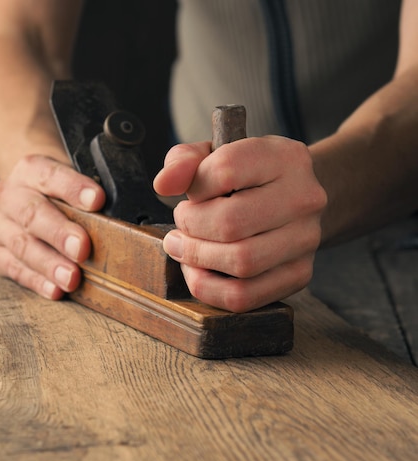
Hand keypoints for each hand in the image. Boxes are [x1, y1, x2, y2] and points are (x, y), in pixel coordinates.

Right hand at [0, 155, 104, 298]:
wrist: (31, 196)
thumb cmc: (62, 193)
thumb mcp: (75, 183)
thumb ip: (92, 195)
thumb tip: (121, 214)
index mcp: (30, 170)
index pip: (49, 175)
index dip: (73, 187)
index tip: (97, 200)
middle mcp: (9, 195)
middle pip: (32, 213)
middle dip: (59, 233)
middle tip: (82, 248)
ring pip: (21, 244)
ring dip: (49, 264)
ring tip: (72, 278)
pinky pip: (12, 268)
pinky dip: (35, 281)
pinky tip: (54, 289)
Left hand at [154, 137, 326, 311]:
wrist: (294, 201)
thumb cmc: (248, 179)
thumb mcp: (216, 155)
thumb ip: (184, 161)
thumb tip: (163, 185)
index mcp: (284, 157)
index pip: (226, 170)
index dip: (194, 187)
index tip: (190, 195)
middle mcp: (303, 198)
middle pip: (231, 223)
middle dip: (191, 229)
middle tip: (180, 229)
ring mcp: (306, 239)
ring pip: (240, 263)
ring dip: (198, 260)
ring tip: (186, 249)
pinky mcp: (299, 274)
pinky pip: (245, 296)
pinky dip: (210, 289)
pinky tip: (199, 273)